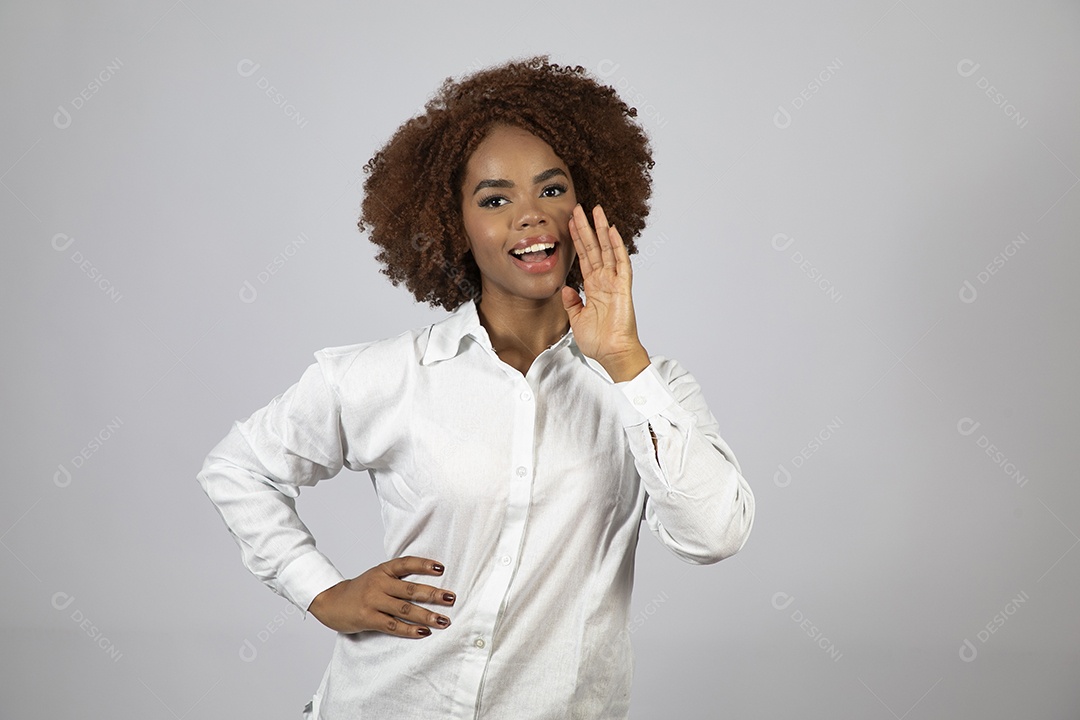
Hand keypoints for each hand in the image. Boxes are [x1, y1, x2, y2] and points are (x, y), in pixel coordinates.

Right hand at [308, 556, 455, 636]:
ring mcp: (373, 601)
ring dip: (426, 615)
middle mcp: (379, 583)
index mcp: (383, 570)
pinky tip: (423, 632)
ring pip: (404, 609)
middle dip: (433, 594)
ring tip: (443, 621)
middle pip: (410, 589)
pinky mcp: (368, 618)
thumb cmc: (360, 590)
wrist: (330, 601)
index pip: (406, 563)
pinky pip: (392, 625)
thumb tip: (428, 585)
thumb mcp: (377, 576)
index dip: (424, 565)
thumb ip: (398, 578)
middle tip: (451, 598)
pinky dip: (409, 630)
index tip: (442, 569)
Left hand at [561, 203, 649, 381]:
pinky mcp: (623, 287)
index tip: (569, 222)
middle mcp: (604, 280)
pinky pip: (621, 263)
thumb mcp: (576, 319)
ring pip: (607, 249)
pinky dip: (616, 247)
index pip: (584, 257)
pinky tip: (612, 232)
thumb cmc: (599, 340)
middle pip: (594, 247)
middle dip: (586, 227)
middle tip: (579, 207)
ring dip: (601, 230)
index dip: (577, 239)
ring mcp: (614, 282)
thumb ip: (571, 302)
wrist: (612, 353)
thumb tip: (566, 288)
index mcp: (593, 287)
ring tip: (596, 210)